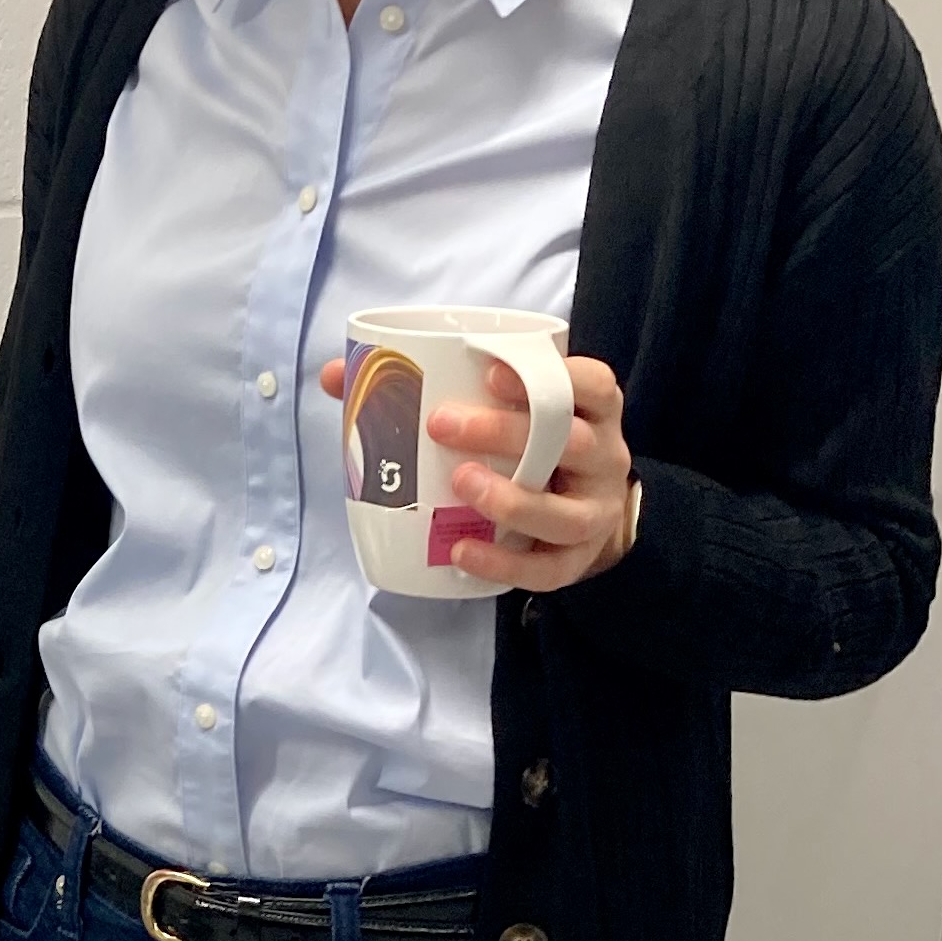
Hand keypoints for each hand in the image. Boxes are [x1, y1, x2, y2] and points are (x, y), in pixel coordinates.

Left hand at [316, 354, 634, 590]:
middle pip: (571, 442)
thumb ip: (427, 384)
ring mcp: (594, 512)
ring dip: (511, 500)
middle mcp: (604, 458)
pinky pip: (548, 569)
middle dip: (506, 432)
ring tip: (460, 485)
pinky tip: (461, 551)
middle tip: (442, 424)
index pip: (592, 385)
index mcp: (589, 410)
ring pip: (565, 512)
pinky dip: (504, 563)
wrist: (579, 512)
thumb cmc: (526, 445)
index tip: (490, 372)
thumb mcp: (502, 408)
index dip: (551, 376)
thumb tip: (337, 374)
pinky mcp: (577, 560)